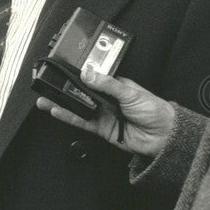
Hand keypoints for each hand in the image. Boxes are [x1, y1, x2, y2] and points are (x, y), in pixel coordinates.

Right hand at [35, 67, 174, 157]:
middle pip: (82, 93)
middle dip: (65, 90)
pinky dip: (69, 117)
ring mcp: (104, 114)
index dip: (78, 76)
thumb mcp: (130, 93)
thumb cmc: (155, 111)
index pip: (93, 78)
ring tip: (44, 100)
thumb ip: (107, 85)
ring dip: (62, 104)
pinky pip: (82, 122)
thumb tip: (88, 74)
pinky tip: (57, 111)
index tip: (62, 72)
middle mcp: (107, 100)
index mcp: (116, 86)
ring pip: (78, 108)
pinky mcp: (102, 129)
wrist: (164, 137)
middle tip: (48, 85)